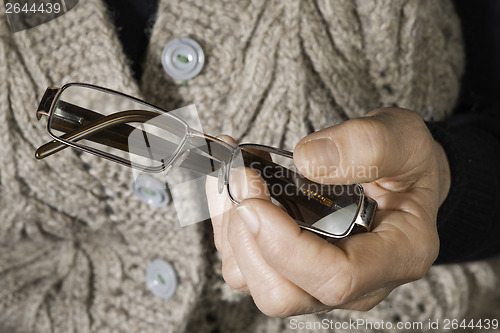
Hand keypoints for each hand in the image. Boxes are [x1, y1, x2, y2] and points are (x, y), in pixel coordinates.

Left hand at [206, 108, 449, 316]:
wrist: (400, 177)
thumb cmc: (408, 164)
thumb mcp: (405, 140)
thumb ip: (369, 145)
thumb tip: (308, 161)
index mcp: (397, 256)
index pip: (335, 279)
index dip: (285, 245)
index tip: (255, 196)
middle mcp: (356, 282)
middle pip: (283, 293)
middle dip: (248, 238)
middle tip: (243, 178)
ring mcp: (319, 278)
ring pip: (253, 280)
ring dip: (232, 228)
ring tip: (236, 174)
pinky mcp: (292, 265)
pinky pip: (244, 260)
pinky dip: (227, 222)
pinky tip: (233, 185)